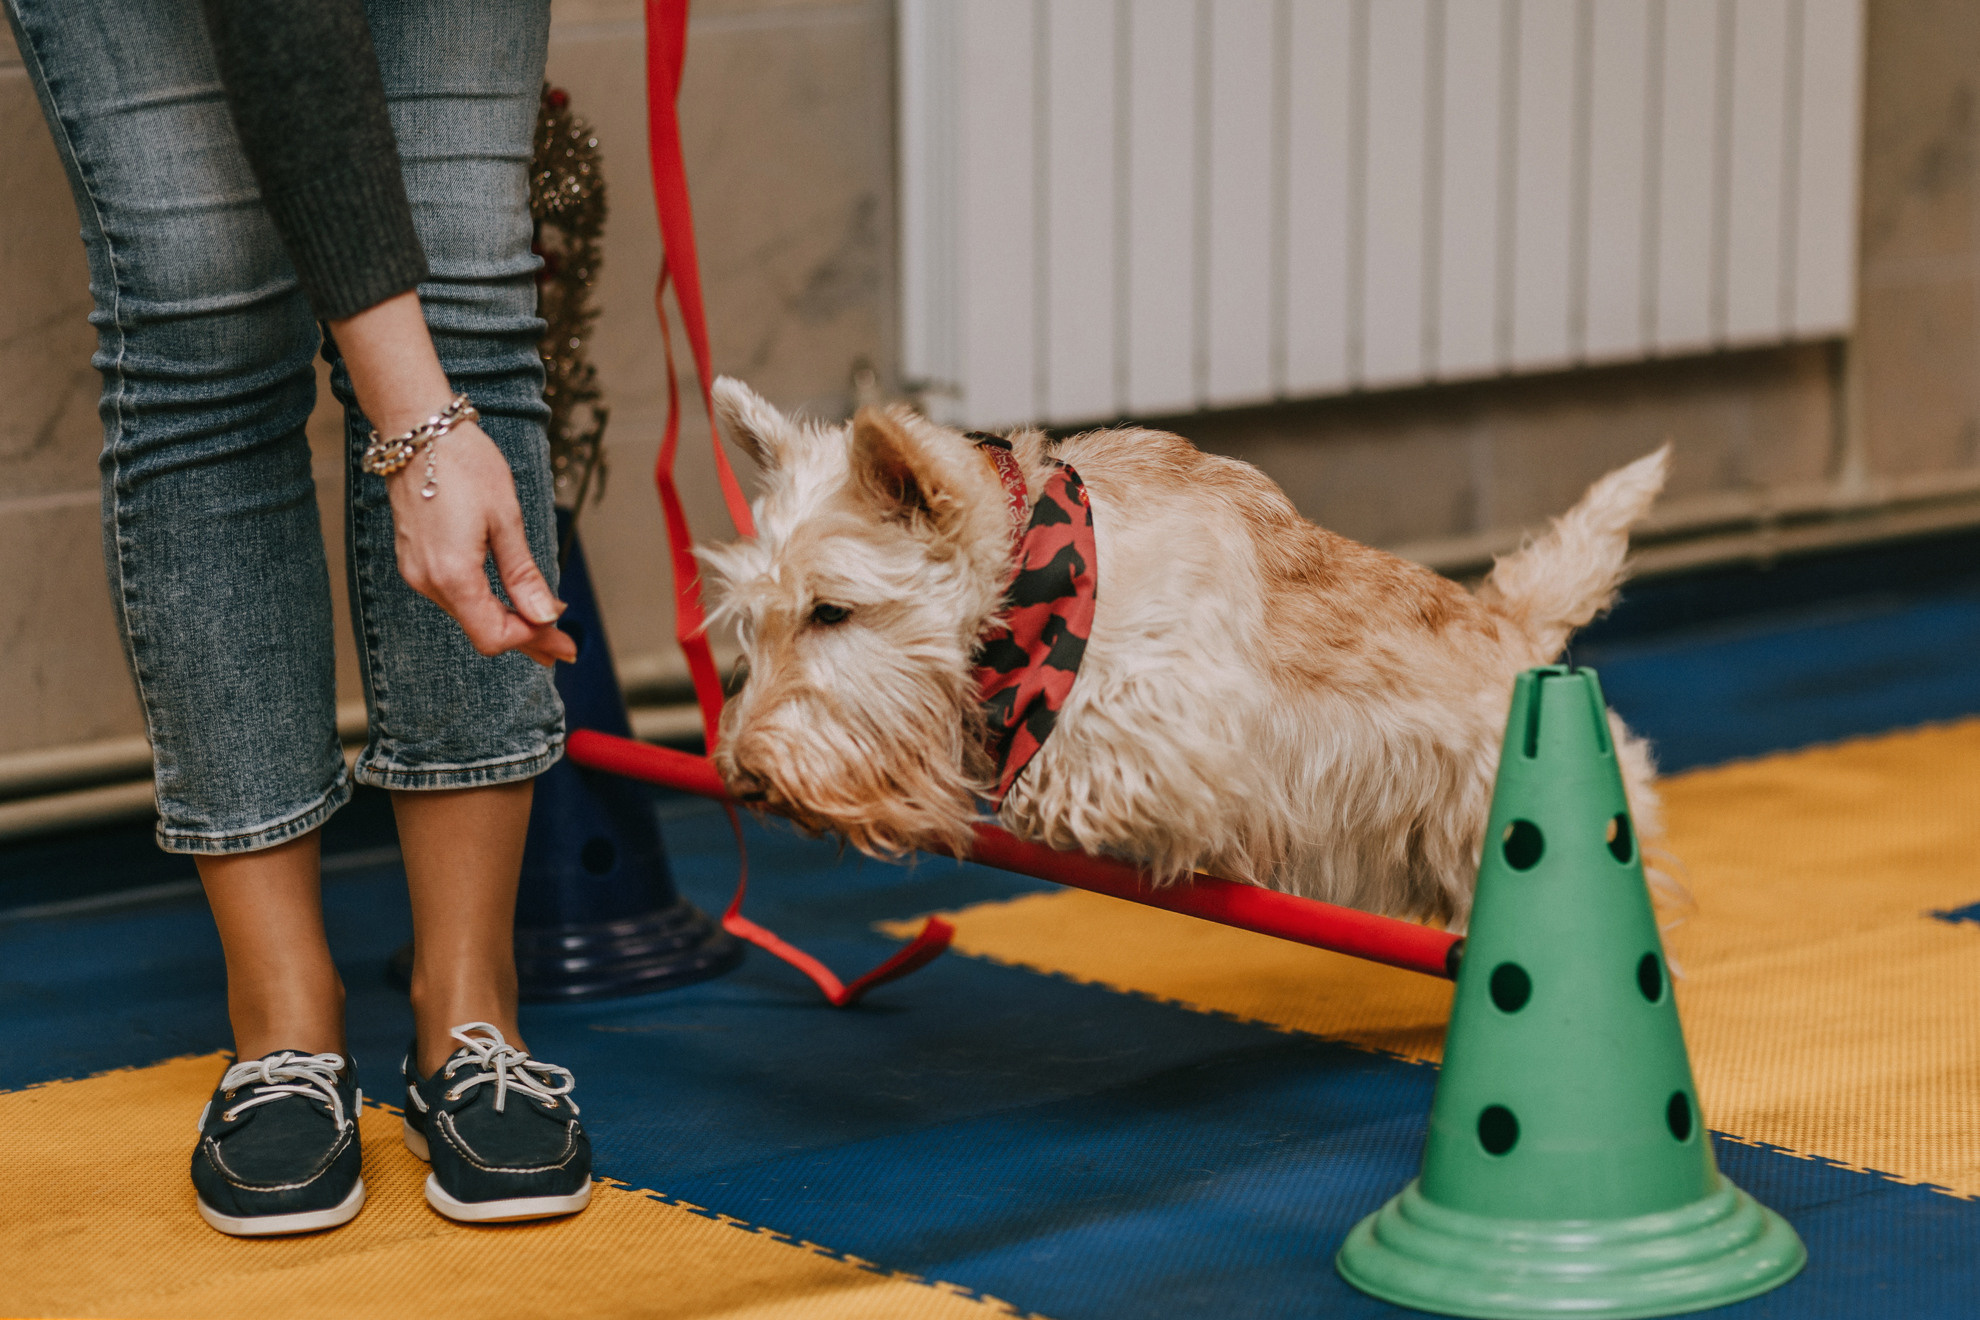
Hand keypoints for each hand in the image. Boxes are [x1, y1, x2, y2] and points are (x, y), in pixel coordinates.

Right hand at [384, 420, 576, 666]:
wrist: (416, 430)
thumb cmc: (463, 464)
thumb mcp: (506, 519)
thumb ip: (523, 574)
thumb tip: (544, 616)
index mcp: (453, 575)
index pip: (493, 636)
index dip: (531, 639)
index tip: (563, 635)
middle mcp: (428, 581)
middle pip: (481, 630)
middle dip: (526, 636)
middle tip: (565, 646)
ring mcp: (417, 572)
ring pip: (469, 614)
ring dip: (506, 620)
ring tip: (545, 623)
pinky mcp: (415, 560)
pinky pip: (455, 594)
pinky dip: (485, 601)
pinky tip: (508, 599)